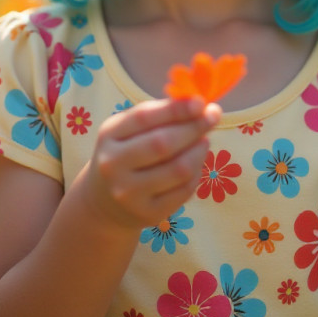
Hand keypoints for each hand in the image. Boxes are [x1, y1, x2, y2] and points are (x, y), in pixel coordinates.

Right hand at [83, 97, 220, 229]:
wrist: (104, 203)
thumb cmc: (126, 153)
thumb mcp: (129, 129)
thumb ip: (159, 114)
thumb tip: (198, 104)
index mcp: (109, 136)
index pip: (144, 117)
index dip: (175, 109)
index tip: (201, 102)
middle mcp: (113, 165)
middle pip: (162, 143)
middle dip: (194, 127)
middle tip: (213, 116)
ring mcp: (129, 193)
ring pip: (179, 169)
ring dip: (199, 151)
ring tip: (204, 141)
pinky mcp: (148, 214)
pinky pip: (184, 191)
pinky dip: (197, 173)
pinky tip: (196, 163)